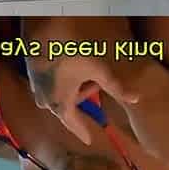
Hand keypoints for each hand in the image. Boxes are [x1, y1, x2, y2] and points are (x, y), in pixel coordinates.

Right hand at [23, 18, 140, 144]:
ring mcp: (36, 85)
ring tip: (83, 73)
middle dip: (80, 99)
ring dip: (71, 89)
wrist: (45, 29)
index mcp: (60, 103)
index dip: (82, 132)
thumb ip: (116, 86)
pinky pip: (48, 84)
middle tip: (94, 85)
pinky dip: (60, 81)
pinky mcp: (31, 72)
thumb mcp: (98, 70)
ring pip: (56, 95)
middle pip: (65, 107)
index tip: (88, 140)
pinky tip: (68, 65)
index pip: (72, 124)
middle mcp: (44, 99)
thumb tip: (136, 98)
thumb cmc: (73, 52)